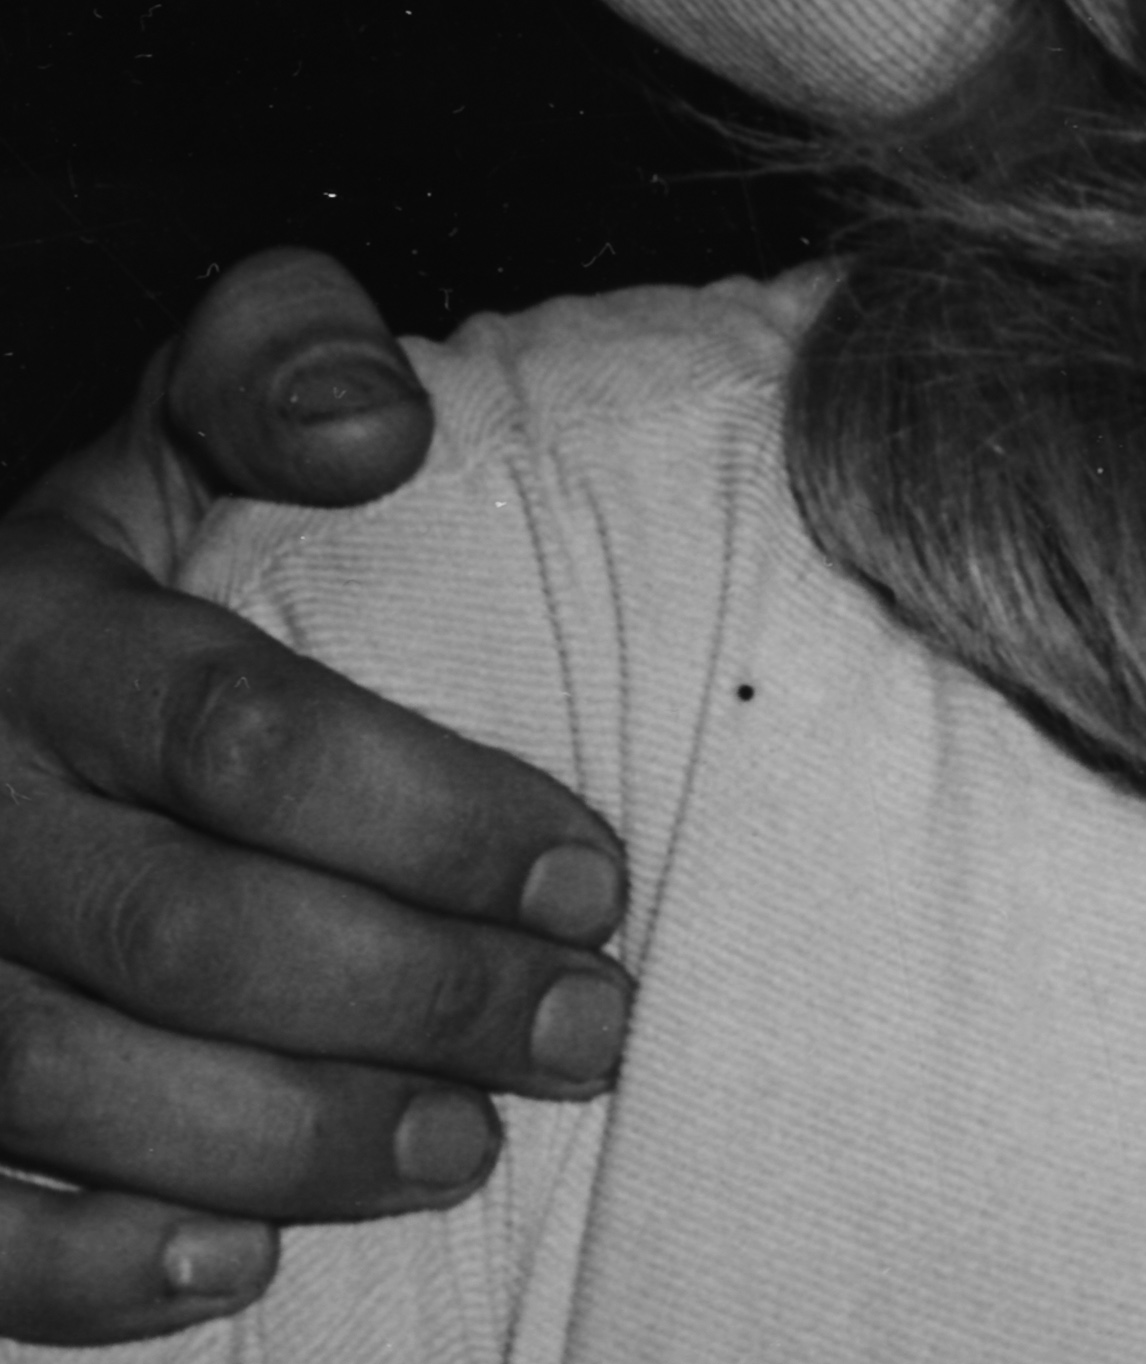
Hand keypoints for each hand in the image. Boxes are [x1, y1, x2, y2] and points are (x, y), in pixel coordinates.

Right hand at [0, 254, 634, 1342]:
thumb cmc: (126, 551)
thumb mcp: (180, 418)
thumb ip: (279, 364)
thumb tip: (382, 426)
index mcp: (29, 625)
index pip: (240, 733)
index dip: (433, 816)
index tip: (598, 876)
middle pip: (179, 928)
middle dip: (409, 995)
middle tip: (586, 1031)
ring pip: (65, 1082)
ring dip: (283, 1140)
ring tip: (466, 1148)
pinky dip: (81, 1269)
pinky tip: (235, 1271)